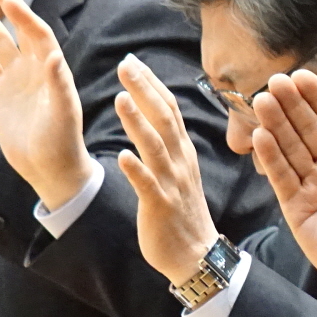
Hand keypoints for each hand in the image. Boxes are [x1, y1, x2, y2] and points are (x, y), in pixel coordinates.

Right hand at [0, 0, 95, 209]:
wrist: (49, 168)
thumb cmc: (62, 142)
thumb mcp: (63, 114)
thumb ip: (59, 85)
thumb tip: (55, 56)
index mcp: (52, 69)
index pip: (36, 33)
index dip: (23, 15)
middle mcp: (35, 69)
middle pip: (18, 28)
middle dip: (6, 3)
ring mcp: (17, 79)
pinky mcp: (1, 93)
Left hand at [113, 55, 220, 282]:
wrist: (196, 255)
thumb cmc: (183, 213)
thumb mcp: (180, 172)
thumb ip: (169, 145)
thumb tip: (155, 116)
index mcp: (183, 152)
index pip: (170, 109)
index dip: (152, 84)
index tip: (134, 61)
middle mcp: (180, 162)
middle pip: (164, 119)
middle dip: (144, 90)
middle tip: (125, 65)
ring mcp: (171, 184)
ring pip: (155, 148)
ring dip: (138, 123)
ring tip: (120, 99)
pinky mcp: (160, 206)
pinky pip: (147, 185)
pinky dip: (136, 170)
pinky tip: (121, 156)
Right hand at [248, 70, 316, 308]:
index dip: (316, 97)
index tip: (300, 75)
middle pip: (306, 128)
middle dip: (290, 105)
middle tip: (274, 82)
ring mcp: (312, 184)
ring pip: (290, 148)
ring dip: (275, 125)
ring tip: (262, 101)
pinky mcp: (297, 207)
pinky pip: (282, 177)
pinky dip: (271, 158)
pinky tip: (261, 136)